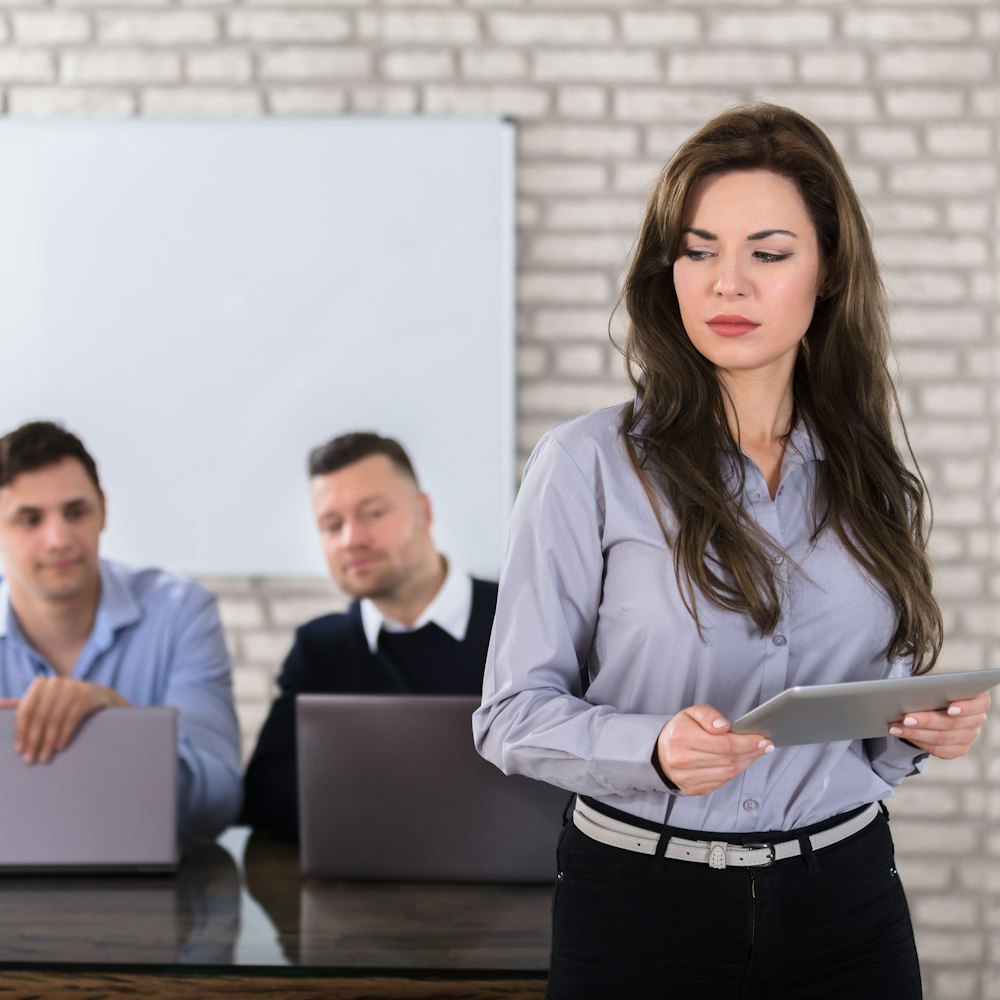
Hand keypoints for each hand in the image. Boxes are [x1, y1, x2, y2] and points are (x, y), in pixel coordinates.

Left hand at [13, 677, 127, 764]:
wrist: (100, 696)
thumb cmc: (66, 702)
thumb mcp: (45, 700)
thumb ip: (24, 703)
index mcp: (40, 684)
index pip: (26, 709)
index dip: (21, 731)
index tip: (19, 750)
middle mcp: (56, 682)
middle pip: (39, 716)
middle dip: (34, 740)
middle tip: (30, 759)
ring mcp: (73, 688)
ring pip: (55, 719)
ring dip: (48, 742)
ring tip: (45, 758)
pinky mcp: (87, 696)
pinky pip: (72, 719)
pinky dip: (64, 734)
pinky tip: (60, 747)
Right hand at [654, 704, 773, 795]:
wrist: (662, 753)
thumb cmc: (681, 730)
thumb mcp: (692, 713)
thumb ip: (708, 715)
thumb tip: (724, 727)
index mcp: (681, 738)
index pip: (724, 743)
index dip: (747, 742)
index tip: (762, 738)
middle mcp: (682, 760)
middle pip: (728, 759)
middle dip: (751, 752)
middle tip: (765, 745)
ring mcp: (687, 778)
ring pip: (728, 773)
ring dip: (747, 763)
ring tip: (756, 753)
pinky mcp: (692, 789)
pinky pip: (722, 782)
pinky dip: (735, 772)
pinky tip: (742, 762)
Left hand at [888, 691, 990, 759]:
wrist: (936, 705)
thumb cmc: (937, 690)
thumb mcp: (937, 685)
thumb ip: (933, 687)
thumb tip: (911, 691)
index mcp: (978, 700)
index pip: (979, 705)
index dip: (965, 708)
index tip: (950, 709)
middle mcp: (977, 720)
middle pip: (953, 724)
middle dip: (927, 721)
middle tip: (906, 718)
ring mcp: (969, 736)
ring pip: (942, 739)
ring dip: (915, 733)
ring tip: (896, 726)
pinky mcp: (958, 749)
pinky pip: (939, 750)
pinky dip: (918, 742)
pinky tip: (902, 734)